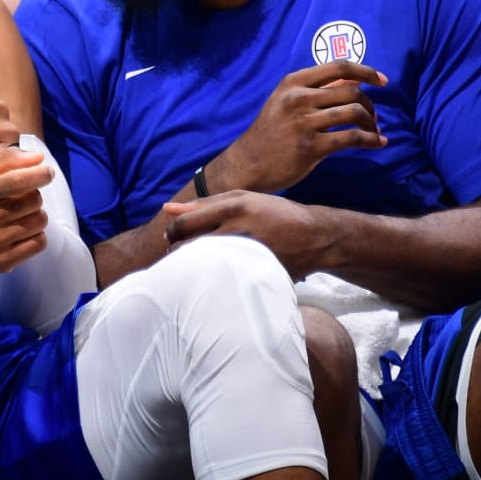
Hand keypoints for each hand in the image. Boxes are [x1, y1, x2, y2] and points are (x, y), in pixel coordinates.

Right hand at [0, 146, 50, 276]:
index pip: (18, 181)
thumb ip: (6, 158)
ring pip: (39, 222)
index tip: (48, 172)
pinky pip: (39, 244)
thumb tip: (39, 158)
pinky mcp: (1, 262)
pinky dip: (36, 234)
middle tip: (24, 196)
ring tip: (21, 213)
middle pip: (34, 201)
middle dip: (34, 194)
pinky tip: (22, 230)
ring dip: (36, 213)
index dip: (39, 175)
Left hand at [164, 191, 330, 279]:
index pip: (184, 223)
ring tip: (198, 265)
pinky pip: (222, 280)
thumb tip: (166, 209)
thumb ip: (203, 204)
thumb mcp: (241, 199)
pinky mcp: (255, 275)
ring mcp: (247, 255)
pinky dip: (214, 278)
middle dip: (178, 252)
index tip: (174, 237)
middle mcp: (238, 230)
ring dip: (193, 267)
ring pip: (202, 266)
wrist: (313, 238)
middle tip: (181, 254)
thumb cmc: (273, 214)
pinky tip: (217, 276)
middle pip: (188, 248)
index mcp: (233, 208)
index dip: (172, 232)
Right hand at [208, 61, 386, 193]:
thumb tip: (355, 79)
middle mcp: (298, 98)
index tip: (383, 80)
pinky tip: (378, 143)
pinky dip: (371, 140)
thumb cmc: (272, 131)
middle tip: (373, 118)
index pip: (339, 67)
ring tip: (374, 132)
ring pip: (354, 113)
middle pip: (351, 92)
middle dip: (370, 105)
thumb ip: (318, 89)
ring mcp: (304, 123)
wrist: (249, 163)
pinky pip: (352, 138)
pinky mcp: (311, 147)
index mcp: (293, 82)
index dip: (366, 71)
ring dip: (371, 124)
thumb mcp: (287, 101)